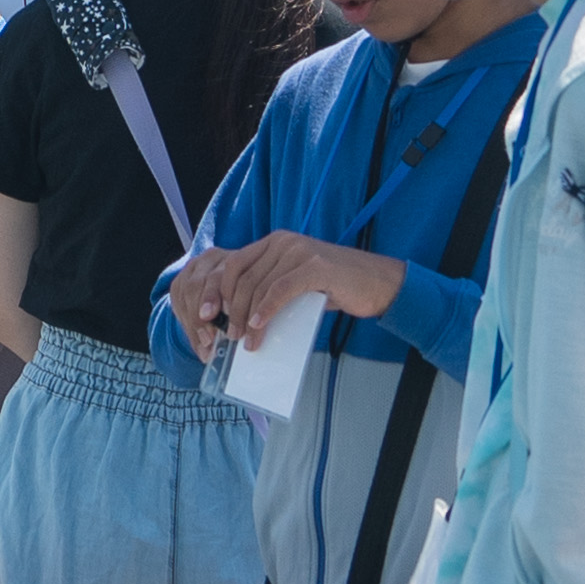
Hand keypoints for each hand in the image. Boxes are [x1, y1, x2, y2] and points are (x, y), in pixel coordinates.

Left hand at [170, 232, 405, 352]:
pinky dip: (266, 311)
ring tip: (246, 342)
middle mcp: (283, 241)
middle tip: (226, 336)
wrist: (378, 283)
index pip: (233, 264)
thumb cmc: (336, 286)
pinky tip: (258, 327)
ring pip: (259, 286)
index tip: (206, 316)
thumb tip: (240, 320)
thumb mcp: (296, 283)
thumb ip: (270, 289)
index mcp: (274, 242)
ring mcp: (300, 251)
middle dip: (228, 309)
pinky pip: (280, 290)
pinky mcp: (315, 267)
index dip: (216, 291)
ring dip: (247, 318)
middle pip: (242, 277)